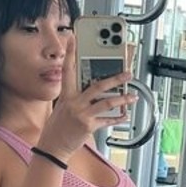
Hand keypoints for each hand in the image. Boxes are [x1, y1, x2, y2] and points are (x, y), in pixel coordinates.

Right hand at [37, 38, 135, 157]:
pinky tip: (125, 115)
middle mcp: (74, 103)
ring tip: (133, 96)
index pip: (68, 70)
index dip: (70, 53)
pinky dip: (118, 118)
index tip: (75, 39)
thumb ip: (76, 95)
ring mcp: (82, 115)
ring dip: (123, 99)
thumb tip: (93, 87)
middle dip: (115, 78)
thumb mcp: (62, 107)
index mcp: (66, 95)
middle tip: (128, 72)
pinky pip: (107, 120)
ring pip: (107, 103)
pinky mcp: (88, 126)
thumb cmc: (58, 127)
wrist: (52, 148)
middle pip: (97, 85)